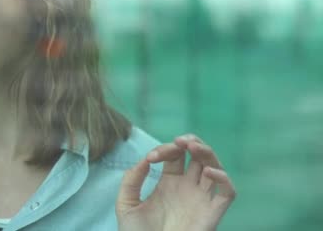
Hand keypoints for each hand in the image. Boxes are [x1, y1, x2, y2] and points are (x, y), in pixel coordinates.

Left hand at [116, 134, 235, 230]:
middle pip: (198, 155)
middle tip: (180, 141)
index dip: (165, 149)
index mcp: (169, 183)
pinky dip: (223, 178)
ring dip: (206, 152)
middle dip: (191, 142)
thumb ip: (132, 180)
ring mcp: (201, 198)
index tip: (151, 158)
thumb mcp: (126, 204)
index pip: (174, 155)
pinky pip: (227, 192)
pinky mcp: (212, 213)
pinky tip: (208, 171)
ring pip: (214, 166)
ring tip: (192, 146)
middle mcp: (187, 187)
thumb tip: (146, 160)